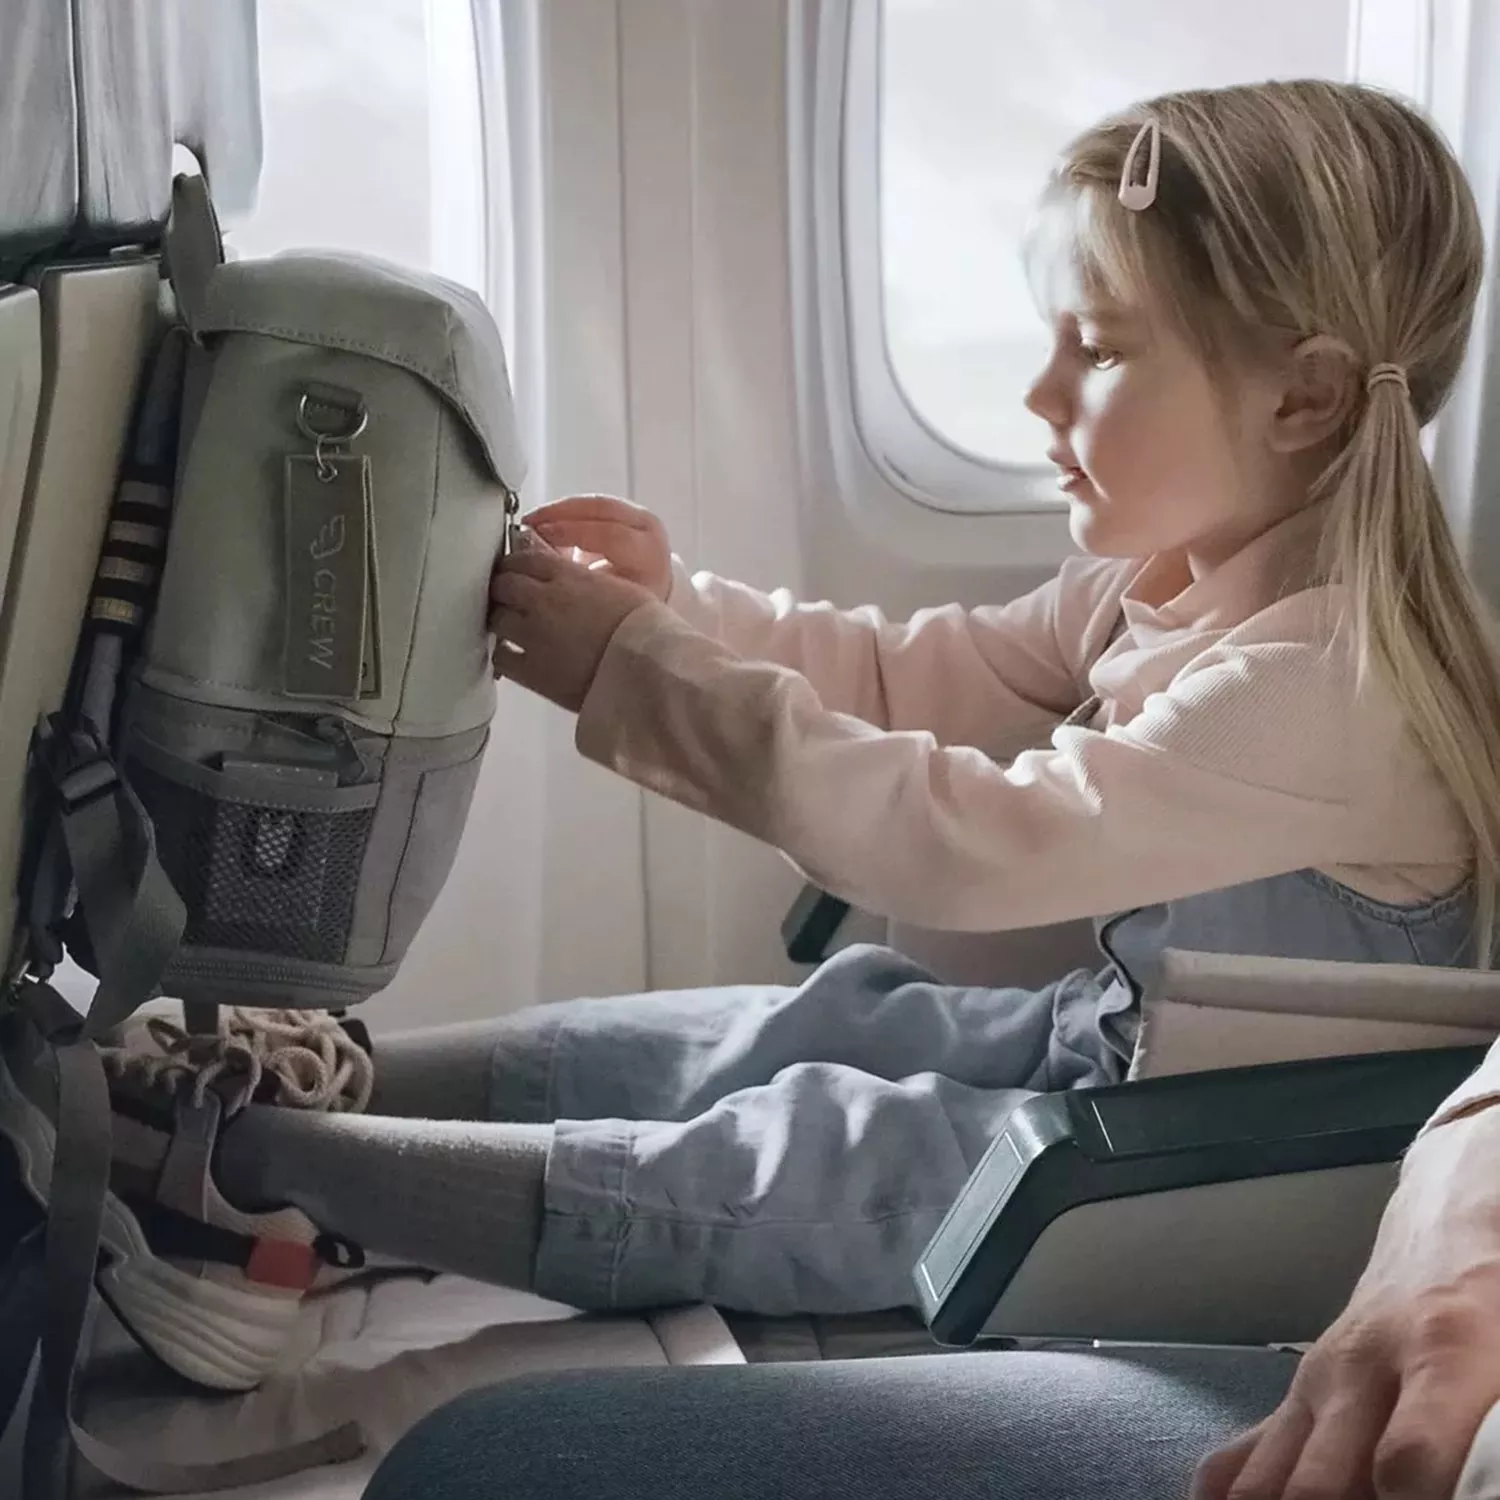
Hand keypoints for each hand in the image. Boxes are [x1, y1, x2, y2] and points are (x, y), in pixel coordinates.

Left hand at [489, 546, 657, 712]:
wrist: (646, 671)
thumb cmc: (645, 630)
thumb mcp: (621, 588)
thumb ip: (586, 580)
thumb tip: (572, 580)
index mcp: (568, 577)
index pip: (525, 559)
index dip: (517, 564)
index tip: (517, 570)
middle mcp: (543, 600)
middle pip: (503, 583)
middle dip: (503, 587)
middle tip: (508, 596)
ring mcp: (533, 635)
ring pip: (496, 617)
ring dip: (501, 618)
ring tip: (509, 625)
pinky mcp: (531, 670)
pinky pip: (501, 656)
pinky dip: (503, 653)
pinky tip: (512, 655)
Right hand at [524, 495, 672, 601]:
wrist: (646, 597)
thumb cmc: (625, 604)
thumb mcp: (605, 598)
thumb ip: (579, 578)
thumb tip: (542, 560)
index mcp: (648, 555)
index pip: (609, 535)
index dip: (570, 532)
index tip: (540, 534)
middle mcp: (649, 530)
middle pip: (601, 508)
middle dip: (559, 512)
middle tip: (529, 523)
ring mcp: (639, 517)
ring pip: (595, 502)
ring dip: (559, 510)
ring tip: (532, 522)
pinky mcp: (627, 511)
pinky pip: (592, 505)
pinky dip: (566, 511)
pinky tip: (545, 522)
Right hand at [1192, 1107, 1499, 1499]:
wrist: (1453, 1225)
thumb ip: (1499, 1417)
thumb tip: (1488, 1469)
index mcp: (1440, 1351)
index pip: (1408, 1463)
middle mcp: (1361, 1365)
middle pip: (1319, 1483)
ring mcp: (1317, 1379)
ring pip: (1268, 1475)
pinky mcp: (1296, 1392)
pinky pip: (1241, 1455)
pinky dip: (1235, 1493)